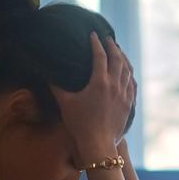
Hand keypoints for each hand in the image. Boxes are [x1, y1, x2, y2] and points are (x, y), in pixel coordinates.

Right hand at [49, 33, 135, 164]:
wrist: (98, 145)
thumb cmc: (80, 125)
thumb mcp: (65, 104)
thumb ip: (56, 87)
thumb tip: (46, 75)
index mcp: (99, 82)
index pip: (100, 56)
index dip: (96, 43)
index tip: (93, 35)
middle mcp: (115, 85)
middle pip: (117, 59)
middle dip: (113, 47)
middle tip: (108, 39)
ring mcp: (124, 95)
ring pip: (128, 70)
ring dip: (124, 58)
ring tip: (119, 52)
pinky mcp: (129, 105)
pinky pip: (132, 84)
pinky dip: (130, 74)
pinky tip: (128, 73)